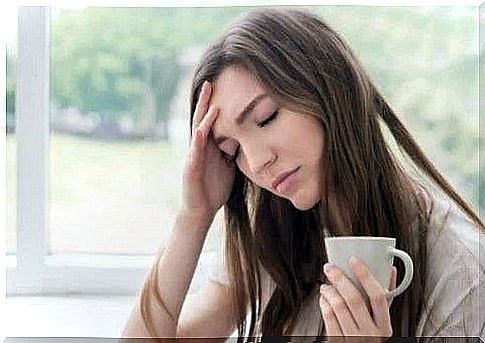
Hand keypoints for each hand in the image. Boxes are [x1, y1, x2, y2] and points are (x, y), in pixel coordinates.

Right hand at [181, 81, 235, 227]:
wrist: (202, 210)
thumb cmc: (214, 187)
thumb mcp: (228, 165)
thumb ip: (233, 150)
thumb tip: (248, 137)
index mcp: (209, 146)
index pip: (212, 121)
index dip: (215, 103)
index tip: (222, 86)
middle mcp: (199, 148)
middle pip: (202, 121)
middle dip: (205, 102)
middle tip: (209, 82)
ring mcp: (194, 158)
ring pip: (198, 134)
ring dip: (204, 119)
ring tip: (210, 104)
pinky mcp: (191, 170)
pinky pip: (194, 154)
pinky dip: (197, 142)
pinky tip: (201, 132)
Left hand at [319, 257, 397, 342]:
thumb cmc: (370, 336)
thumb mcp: (383, 322)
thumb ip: (385, 299)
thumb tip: (390, 271)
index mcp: (385, 327)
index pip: (378, 296)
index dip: (365, 275)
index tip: (354, 260)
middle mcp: (370, 335)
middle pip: (354, 299)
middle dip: (339, 279)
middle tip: (330, 268)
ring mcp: (353, 339)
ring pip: (338, 307)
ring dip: (328, 291)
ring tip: (326, 285)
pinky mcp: (337, 342)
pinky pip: (328, 318)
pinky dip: (324, 304)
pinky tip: (324, 299)